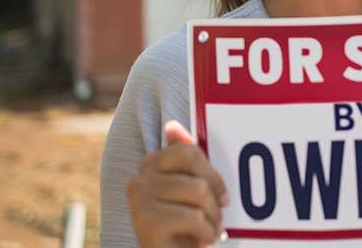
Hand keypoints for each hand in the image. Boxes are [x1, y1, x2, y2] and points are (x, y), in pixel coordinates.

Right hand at [127, 121, 228, 247]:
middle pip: (195, 172)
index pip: (188, 151)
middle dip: (214, 199)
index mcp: (149, 165)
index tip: (222, 196)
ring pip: (198, 192)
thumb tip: (172, 125)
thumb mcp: (190, 190)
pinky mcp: (146, 224)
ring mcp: (140, 201)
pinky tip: (202, 242)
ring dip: (213, 218)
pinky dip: (206, 233)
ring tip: (210, 231)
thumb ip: (185, 157)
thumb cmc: (185, 226)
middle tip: (217, 217)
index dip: (212, 174)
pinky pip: (193, 217)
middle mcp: (139, 180)